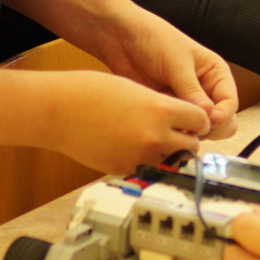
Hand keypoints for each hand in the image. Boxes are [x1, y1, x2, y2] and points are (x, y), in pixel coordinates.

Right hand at [31, 70, 221, 173]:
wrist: (59, 111)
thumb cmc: (91, 92)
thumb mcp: (136, 89)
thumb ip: (162, 106)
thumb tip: (180, 120)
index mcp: (161, 110)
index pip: (201, 120)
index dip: (198, 119)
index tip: (193, 120)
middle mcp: (156, 136)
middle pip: (192, 145)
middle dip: (187, 139)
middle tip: (177, 132)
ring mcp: (140, 157)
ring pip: (173, 162)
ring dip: (170, 154)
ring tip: (156, 141)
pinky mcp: (125, 170)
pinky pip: (149, 170)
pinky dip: (148, 162)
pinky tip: (134, 148)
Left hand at [77, 10, 237, 139]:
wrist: (122, 37)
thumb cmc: (154, 39)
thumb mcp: (177, 63)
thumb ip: (192, 91)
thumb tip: (207, 116)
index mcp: (216, 74)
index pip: (229, 104)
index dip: (221, 116)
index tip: (205, 120)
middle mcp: (205, 90)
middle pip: (220, 122)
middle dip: (208, 128)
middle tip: (190, 128)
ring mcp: (186, 102)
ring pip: (198, 128)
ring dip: (188, 131)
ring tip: (172, 125)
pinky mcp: (168, 109)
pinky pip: (177, 128)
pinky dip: (173, 131)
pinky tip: (161, 125)